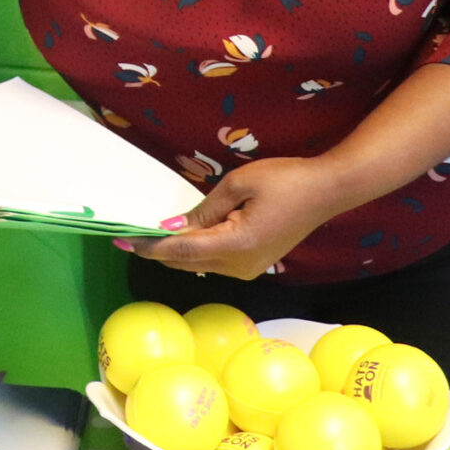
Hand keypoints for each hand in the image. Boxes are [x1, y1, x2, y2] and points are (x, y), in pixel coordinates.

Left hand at [122, 156, 351, 280]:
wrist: (327, 191)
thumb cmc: (284, 180)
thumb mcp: (237, 185)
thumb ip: (203, 210)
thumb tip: (173, 226)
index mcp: (234, 246)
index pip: (180, 250)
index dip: (149, 246)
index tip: (122, 238)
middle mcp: (239, 266)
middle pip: (185, 262)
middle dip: (156, 250)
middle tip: (128, 233)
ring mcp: (248, 269)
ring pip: (199, 264)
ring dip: (174, 251)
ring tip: (149, 233)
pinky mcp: (253, 265)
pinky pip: (214, 261)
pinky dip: (194, 251)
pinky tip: (181, 236)